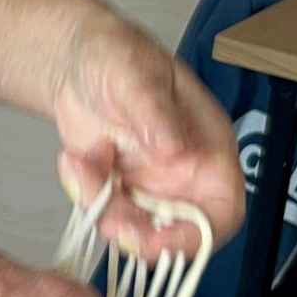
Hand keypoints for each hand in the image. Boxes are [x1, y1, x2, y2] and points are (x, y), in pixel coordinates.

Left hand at [52, 12, 243, 257]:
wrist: (76, 62)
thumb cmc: (116, 55)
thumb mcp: (135, 75)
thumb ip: (155, 114)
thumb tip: (177, 155)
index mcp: (208, 151)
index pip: (223, 212)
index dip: (196, 238)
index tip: (154, 240)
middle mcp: (184, 179)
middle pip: (174, 235)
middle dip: (135, 232)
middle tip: (101, 209)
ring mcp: (149, 189)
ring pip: (131, 230)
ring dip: (100, 209)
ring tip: (78, 161)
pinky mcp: (117, 193)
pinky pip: (102, 215)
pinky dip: (83, 196)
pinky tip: (72, 159)